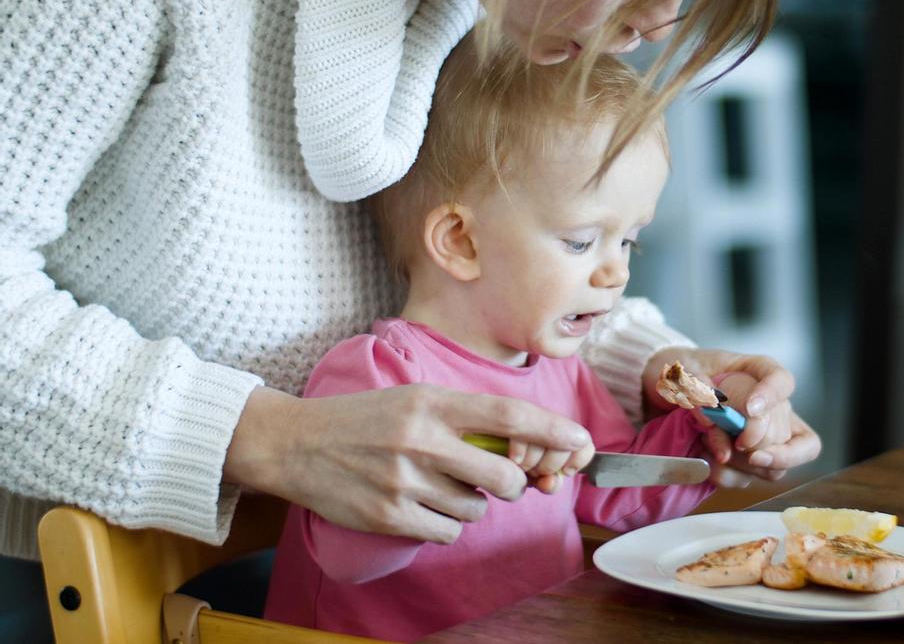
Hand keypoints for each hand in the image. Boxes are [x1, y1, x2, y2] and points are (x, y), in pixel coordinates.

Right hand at [226, 385, 591, 543]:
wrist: (295, 444)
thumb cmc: (364, 421)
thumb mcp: (414, 400)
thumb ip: (464, 419)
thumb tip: (522, 450)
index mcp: (432, 403)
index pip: (509, 416)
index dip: (553, 431)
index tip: (581, 442)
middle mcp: (421, 440)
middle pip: (504, 478)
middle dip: (512, 485)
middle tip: (495, 479)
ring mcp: (404, 481)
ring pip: (476, 510)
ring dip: (469, 504)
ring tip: (435, 485)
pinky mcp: (389, 516)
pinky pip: (447, 531)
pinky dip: (444, 524)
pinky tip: (419, 505)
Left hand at [644, 347, 821, 484]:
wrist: (662, 395)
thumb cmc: (678, 374)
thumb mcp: (681, 370)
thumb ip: (696, 386)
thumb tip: (712, 412)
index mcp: (757, 372)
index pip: (782, 381)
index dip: (772, 396)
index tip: (751, 410)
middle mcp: (768, 405)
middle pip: (781, 431)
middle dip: (752, 443)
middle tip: (723, 439)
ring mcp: (763, 435)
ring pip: (775, 462)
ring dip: (740, 463)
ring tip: (708, 447)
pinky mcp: (748, 460)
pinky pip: (752, 477)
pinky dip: (729, 475)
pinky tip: (708, 464)